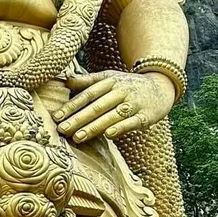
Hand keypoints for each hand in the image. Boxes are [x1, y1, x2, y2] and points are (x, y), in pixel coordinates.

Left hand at [54, 70, 175, 143]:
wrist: (161, 87)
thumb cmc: (127, 86)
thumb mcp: (109, 79)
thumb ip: (88, 81)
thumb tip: (65, 81)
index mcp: (110, 81)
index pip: (88, 94)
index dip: (72, 105)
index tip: (56, 116)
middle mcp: (121, 91)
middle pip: (97, 106)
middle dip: (78, 118)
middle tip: (62, 129)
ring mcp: (134, 103)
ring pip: (112, 115)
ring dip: (94, 127)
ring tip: (77, 137)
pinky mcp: (146, 116)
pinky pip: (132, 122)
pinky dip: (121, 128)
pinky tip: (108, 135)